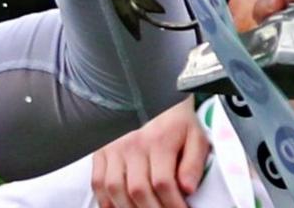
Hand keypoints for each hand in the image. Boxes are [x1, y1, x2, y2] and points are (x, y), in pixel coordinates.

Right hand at [91, 100, 210, 207]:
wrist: (154, 98)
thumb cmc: (176, 122)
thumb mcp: (195, 137)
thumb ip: (193, 164)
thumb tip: (187, 189)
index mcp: (159, 140)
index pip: (163, 183)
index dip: (173, 205)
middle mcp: (133, 144)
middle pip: (138, 190)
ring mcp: (114, 148)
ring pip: (115, 189)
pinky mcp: (101, 152)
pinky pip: (97, 183)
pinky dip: (107, 201)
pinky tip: (120, 207)